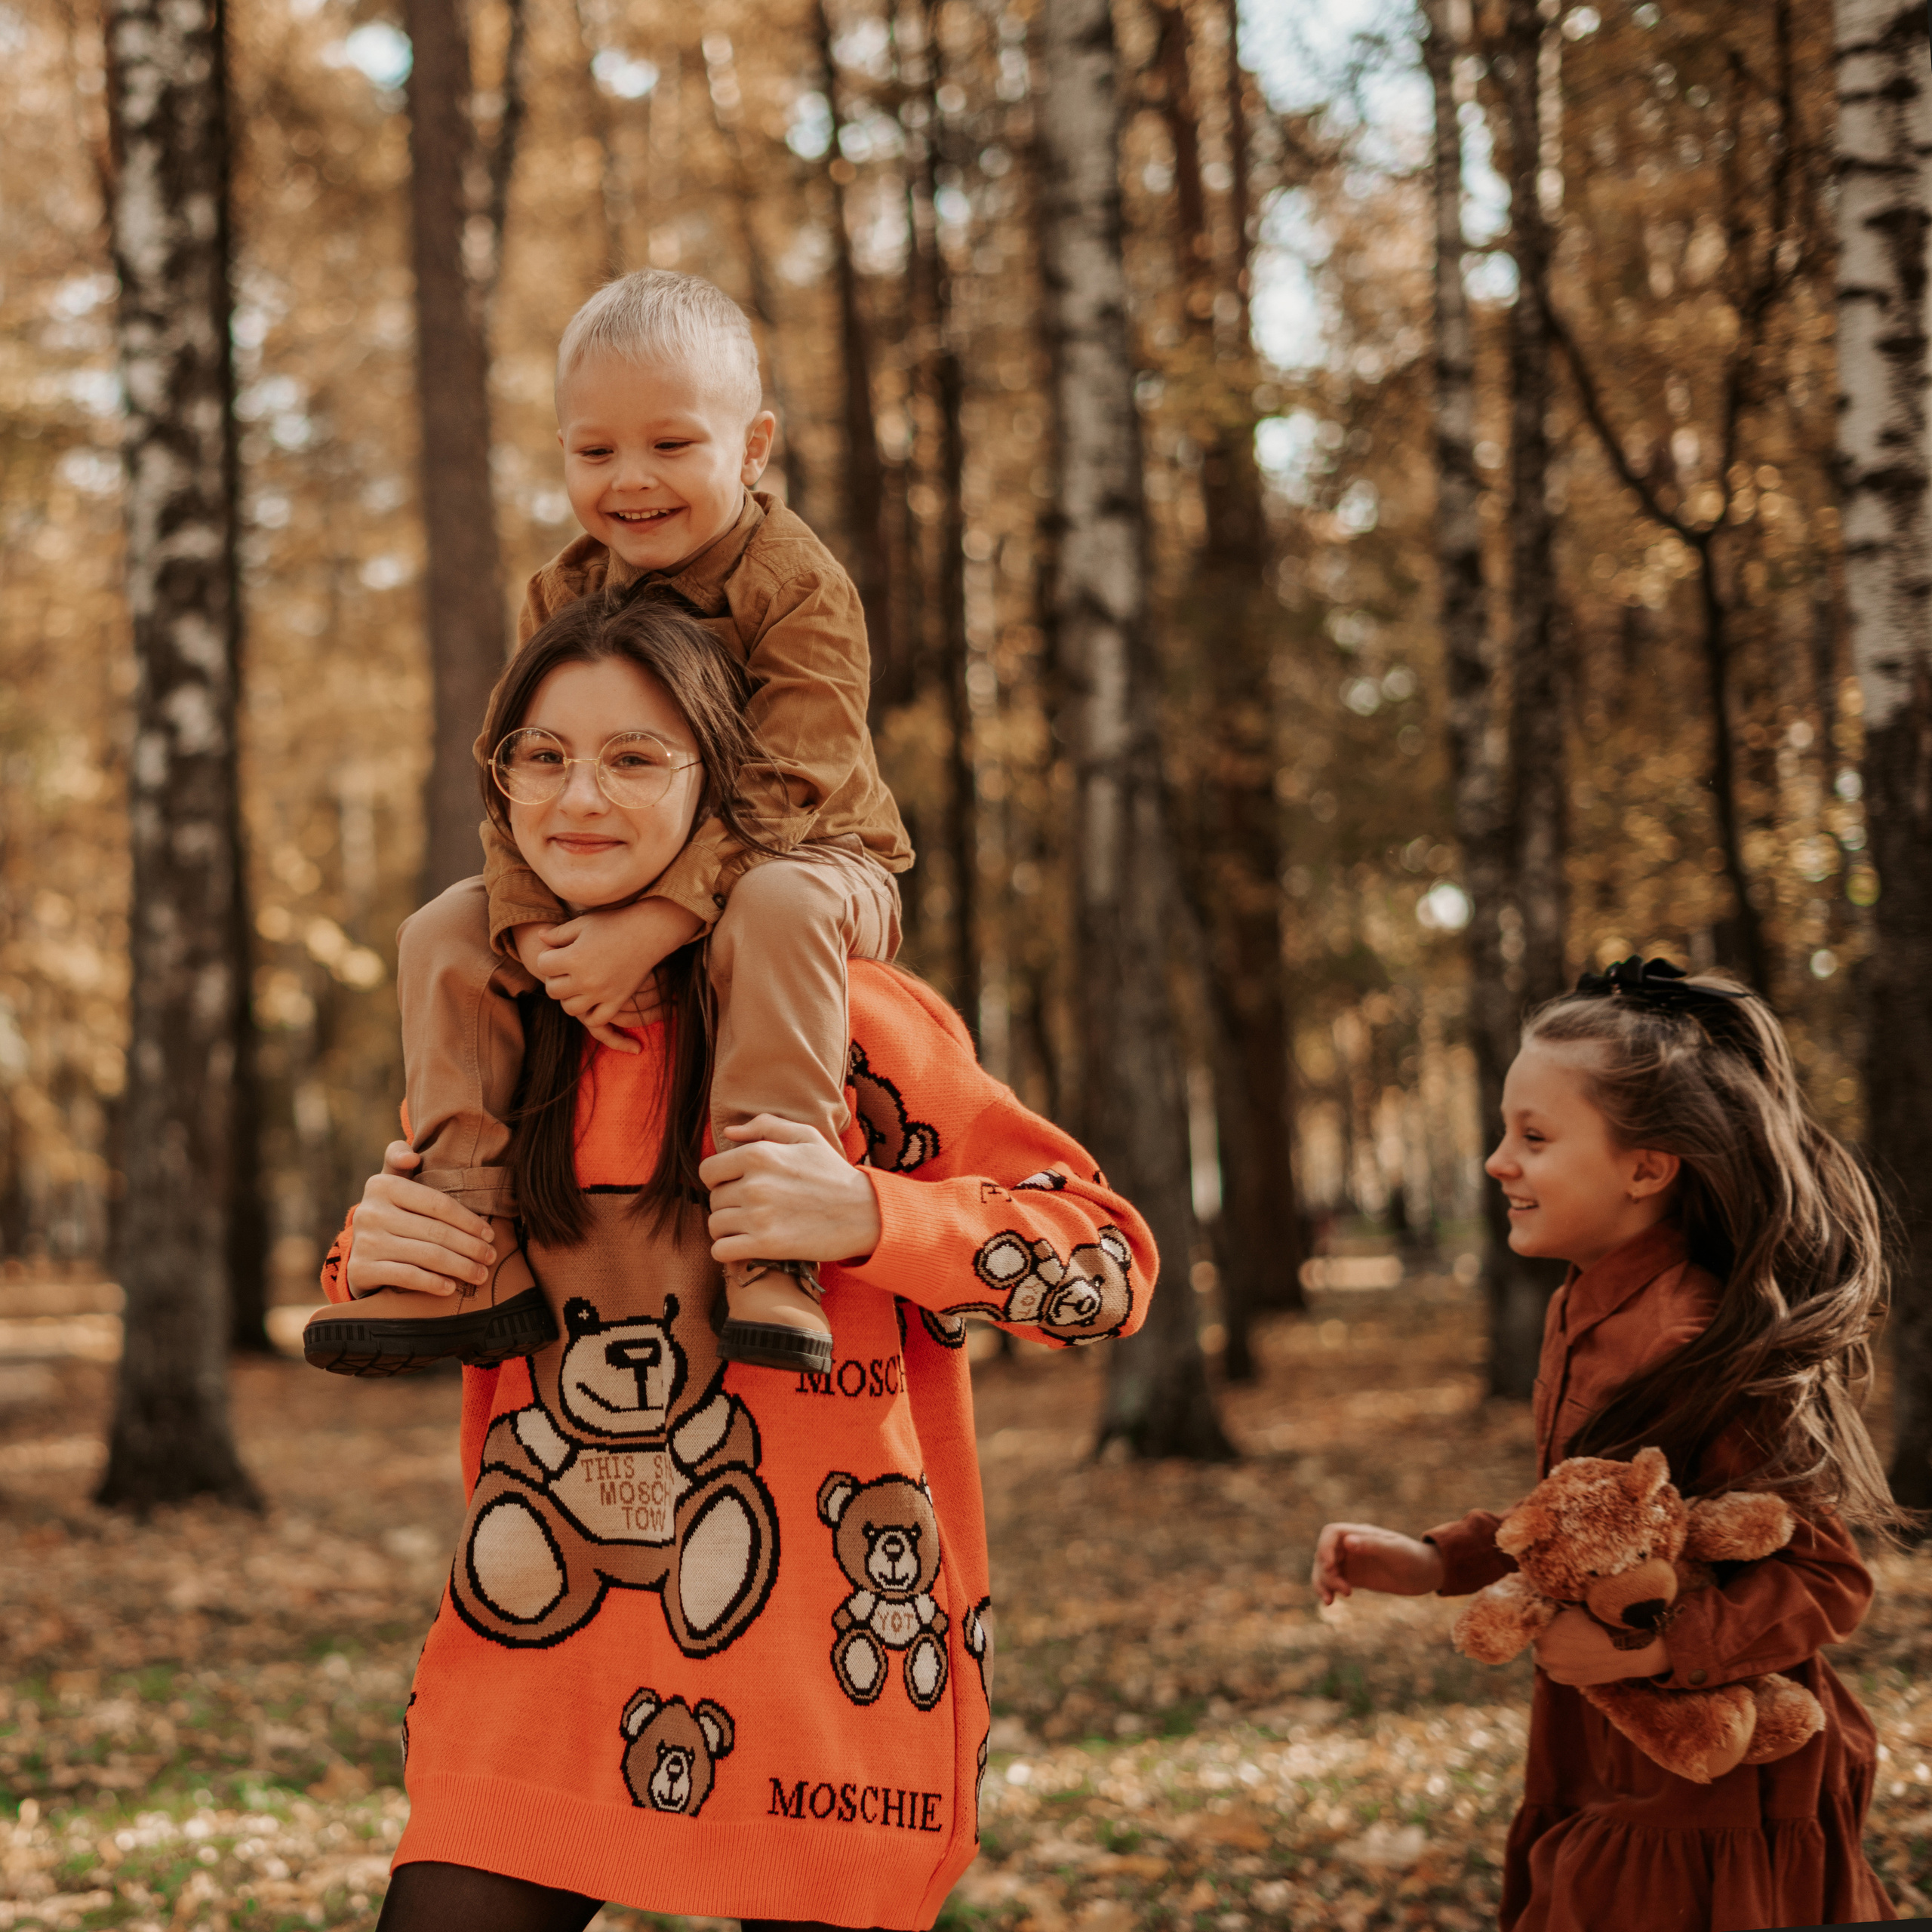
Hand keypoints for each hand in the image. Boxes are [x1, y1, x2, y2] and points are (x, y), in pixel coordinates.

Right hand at [343, 1141, 496, 1297]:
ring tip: (480, 1274)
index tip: (489, 1234)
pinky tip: (450, 1287)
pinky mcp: (361, 1269)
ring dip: (460, 1267)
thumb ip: (399, 1157)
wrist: (359, 1251)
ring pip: (427, 1256)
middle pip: (436, 1232)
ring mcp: (364, 1242)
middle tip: (490, 1257)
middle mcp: (369, 1212)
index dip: (468, 1220)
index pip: (438, 1204)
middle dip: (470, 1247)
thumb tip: (412, 1156)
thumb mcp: (393, 1181)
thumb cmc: (391, 1211)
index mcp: (382, 1185)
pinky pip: (407, 1276)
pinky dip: (433, 1283)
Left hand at [515, 898, 703, 1052]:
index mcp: (574, 957)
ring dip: (569, 997)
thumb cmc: (614, 923)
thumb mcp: (583, 923)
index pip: (542, 966)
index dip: (547, 958)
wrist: (648, 931)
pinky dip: (589, 1013)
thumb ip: (558, 933)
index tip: (557, 952)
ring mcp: (602, 993)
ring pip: (570, 1008)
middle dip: (555, 979)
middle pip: (553, 990)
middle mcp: (586, 979)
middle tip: (566, 969)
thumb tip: (540, 937)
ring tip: (577, 984)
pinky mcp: (617, 1000)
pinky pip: (595, 1019)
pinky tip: (591, 999)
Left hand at [696, 1116, 882, 1264]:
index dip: (719, 1179)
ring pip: (715, 1225)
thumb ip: (765, 1126)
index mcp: (758, 1154)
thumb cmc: (834, 1174)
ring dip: (727, 1228)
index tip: (735, 1186)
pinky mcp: (765, 1245)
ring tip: (749, 1227)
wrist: (865, 1213)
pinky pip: (721, 1251)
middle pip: (713, 1199)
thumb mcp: (806, 1136)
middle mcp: (754, 1184)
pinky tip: (744, 1246)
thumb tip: (729, 1131)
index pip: (708, 1170)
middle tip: (750, 1209)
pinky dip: (727, 1250)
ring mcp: (758, 1216)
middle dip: (727, 1204)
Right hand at [1311, 1522, 1445, 1606]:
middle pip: (1324, 1553)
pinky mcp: (1355, 1577)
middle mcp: (1352, 1546)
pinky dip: (1328, 1589)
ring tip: (1330, 1601)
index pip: (1331, 1533)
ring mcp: (1352, 1562)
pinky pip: (1334, 1581)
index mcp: (1360, 1533)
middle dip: (1326, 1572)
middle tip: (1344, 1591)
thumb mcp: (1395, 1551)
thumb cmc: (1414, 1558)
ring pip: (1325, 1569)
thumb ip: (1372, 1545)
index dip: (1325, 1548)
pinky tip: (1330, 1602)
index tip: (1330, 1567)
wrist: (1427, 1574)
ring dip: (1322, 1583)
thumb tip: (1347, 1542)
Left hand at [1532, 1606, 1668, 1684]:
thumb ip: (1552, 1607)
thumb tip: (1537, 1597)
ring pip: (1545, 1659)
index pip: (1531, 1625)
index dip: (1540, 1618)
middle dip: (1545, 1635)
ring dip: (1552, 1651)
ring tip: (1569, 1640)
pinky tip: (1575, 1654)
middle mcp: (1546, 1657)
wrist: (1632, 1647)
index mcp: (1543, 1636)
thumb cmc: (1602, 1620)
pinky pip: (1557, 1673)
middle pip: (1537, 1643)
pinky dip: (1562, 1665)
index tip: (1548, 1613)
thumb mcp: (1572, 1606)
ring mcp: (1560, 1673)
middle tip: (1559, 1626)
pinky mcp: (1573, 1682)